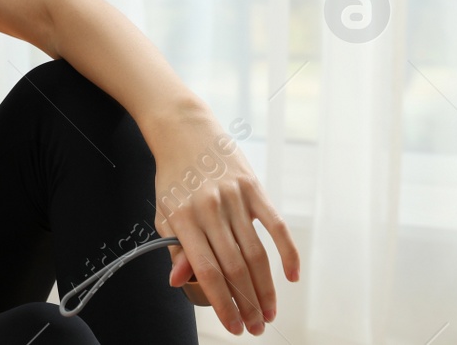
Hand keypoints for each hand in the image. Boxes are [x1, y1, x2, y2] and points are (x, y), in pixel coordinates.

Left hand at [149, 107, 300, 335]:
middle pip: (234, 267)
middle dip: (247, 304)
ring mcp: (234, 198)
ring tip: (270, 312)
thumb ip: (174, 247)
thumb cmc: (173, 177)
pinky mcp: (254, 188)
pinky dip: (287, 253)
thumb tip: (179, 281)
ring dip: (266, 288)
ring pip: (256, 253)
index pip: (206, 270)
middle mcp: (210, 209)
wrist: (185, 131)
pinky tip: (291, 277)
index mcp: (183, 217)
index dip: (222, 302)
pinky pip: (276, 226)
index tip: (233, 325)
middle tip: (256, 327)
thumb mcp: (164, 211)